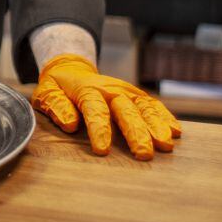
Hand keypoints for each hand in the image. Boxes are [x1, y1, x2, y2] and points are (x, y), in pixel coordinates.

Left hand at [31, 54, 180, 160]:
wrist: (72, 67)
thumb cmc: (58, 86)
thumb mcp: (46, 92)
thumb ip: (56, 106)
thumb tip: (70, 123)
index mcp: (86, 90)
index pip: (94, 109)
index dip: (99, 129)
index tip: (102, 150)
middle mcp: (110, 89)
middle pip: (125, 110)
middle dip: (135, 132)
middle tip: (144, 154)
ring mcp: (125, 90)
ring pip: (143, 107)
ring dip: (156, 125)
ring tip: (166, 145)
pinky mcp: (135, 95)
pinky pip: (152, 104)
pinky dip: (165, 116)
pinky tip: (176, 131)